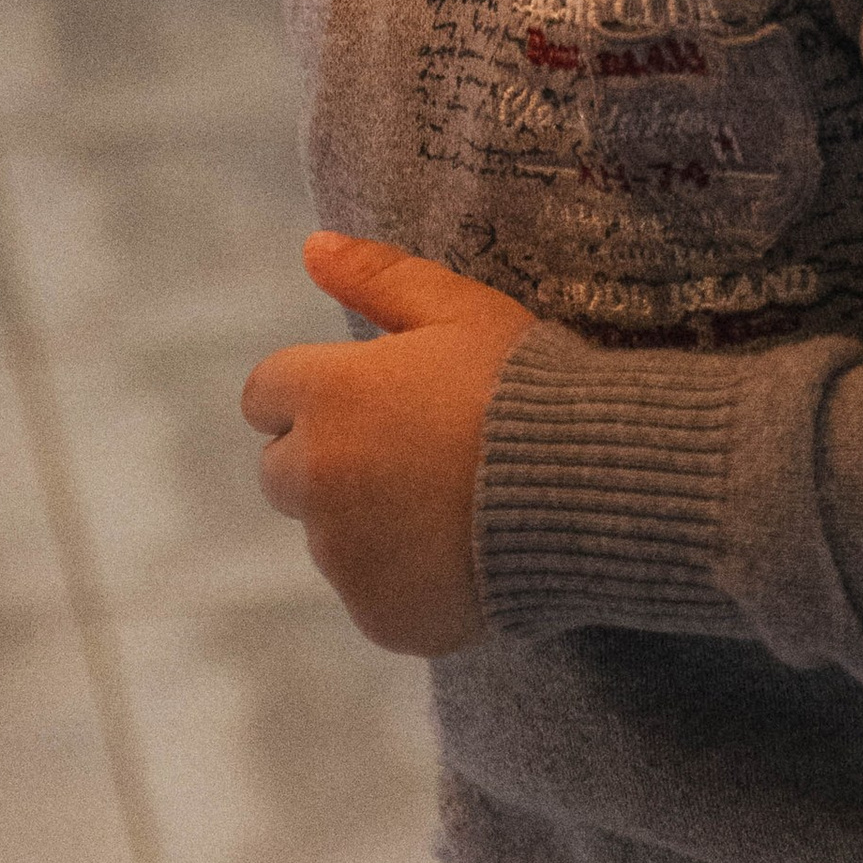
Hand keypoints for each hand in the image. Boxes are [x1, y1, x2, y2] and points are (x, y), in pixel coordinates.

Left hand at [240, 233, 533, 655]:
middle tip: (414, 455)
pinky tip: (461, 554)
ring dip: (366, 522)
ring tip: (451, 505)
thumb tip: (311, 247)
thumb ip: (378, 277)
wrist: (596, 488)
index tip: (374, 399)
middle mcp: (317, 479)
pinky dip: (402, 580)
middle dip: (331, 460)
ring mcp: (345, 557)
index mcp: (326, 396)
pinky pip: (370, 593)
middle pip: (283, 472)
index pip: (266, 396)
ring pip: (329, 536)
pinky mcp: (378, 615)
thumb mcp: (460, 310)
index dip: (319, 393)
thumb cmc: (527, 386)